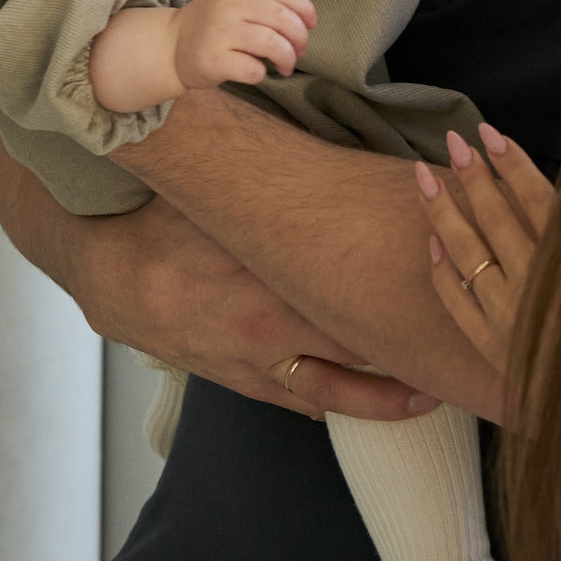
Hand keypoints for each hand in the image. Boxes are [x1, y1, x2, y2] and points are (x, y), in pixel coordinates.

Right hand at [48, 174, 438, 422]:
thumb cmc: (169, 218)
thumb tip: (332, 154)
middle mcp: (271, 324)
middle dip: (403, 348)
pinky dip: (334, 405)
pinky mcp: (235, 379)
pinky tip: (369, 406)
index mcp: (272, 273)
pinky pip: (295, 400)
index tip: (446, 284)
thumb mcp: (224, 194)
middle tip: (456, 348)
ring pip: (333, 389)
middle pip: (355, 342)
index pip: (352, 286)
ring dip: (381, 396)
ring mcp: (253, 359)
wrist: (105, 268)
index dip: (401, 290)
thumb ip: (275, 185)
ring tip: (428, 395)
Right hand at [174, 0, 315, 87]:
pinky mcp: (212, 60)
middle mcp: (229, 7)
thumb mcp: (232, 2)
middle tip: (300, 51)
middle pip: (281, 18)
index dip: (304, 8)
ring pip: (271, 43)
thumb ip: (263, 4)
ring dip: (287, 57)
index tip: (312, 24)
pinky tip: (258, 72)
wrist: (168, 46)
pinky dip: (262, 73)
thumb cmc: (210, 25)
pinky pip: (251, 69)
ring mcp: (220, 33)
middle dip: (299, 37)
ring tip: (285, 66)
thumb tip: (304, 22)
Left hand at [417, 124, 555, 376]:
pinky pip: (456, 301)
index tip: (490, 133)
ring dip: (443, 212)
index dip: (512, 163)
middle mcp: (535, 284)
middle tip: (452, 140)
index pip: (536, 197)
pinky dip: (442, 270)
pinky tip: (432, 244)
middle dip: (472, 174)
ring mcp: (506, 316)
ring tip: (423, 178)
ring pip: (465, 253)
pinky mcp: (490, 345)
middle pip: (495, 217)